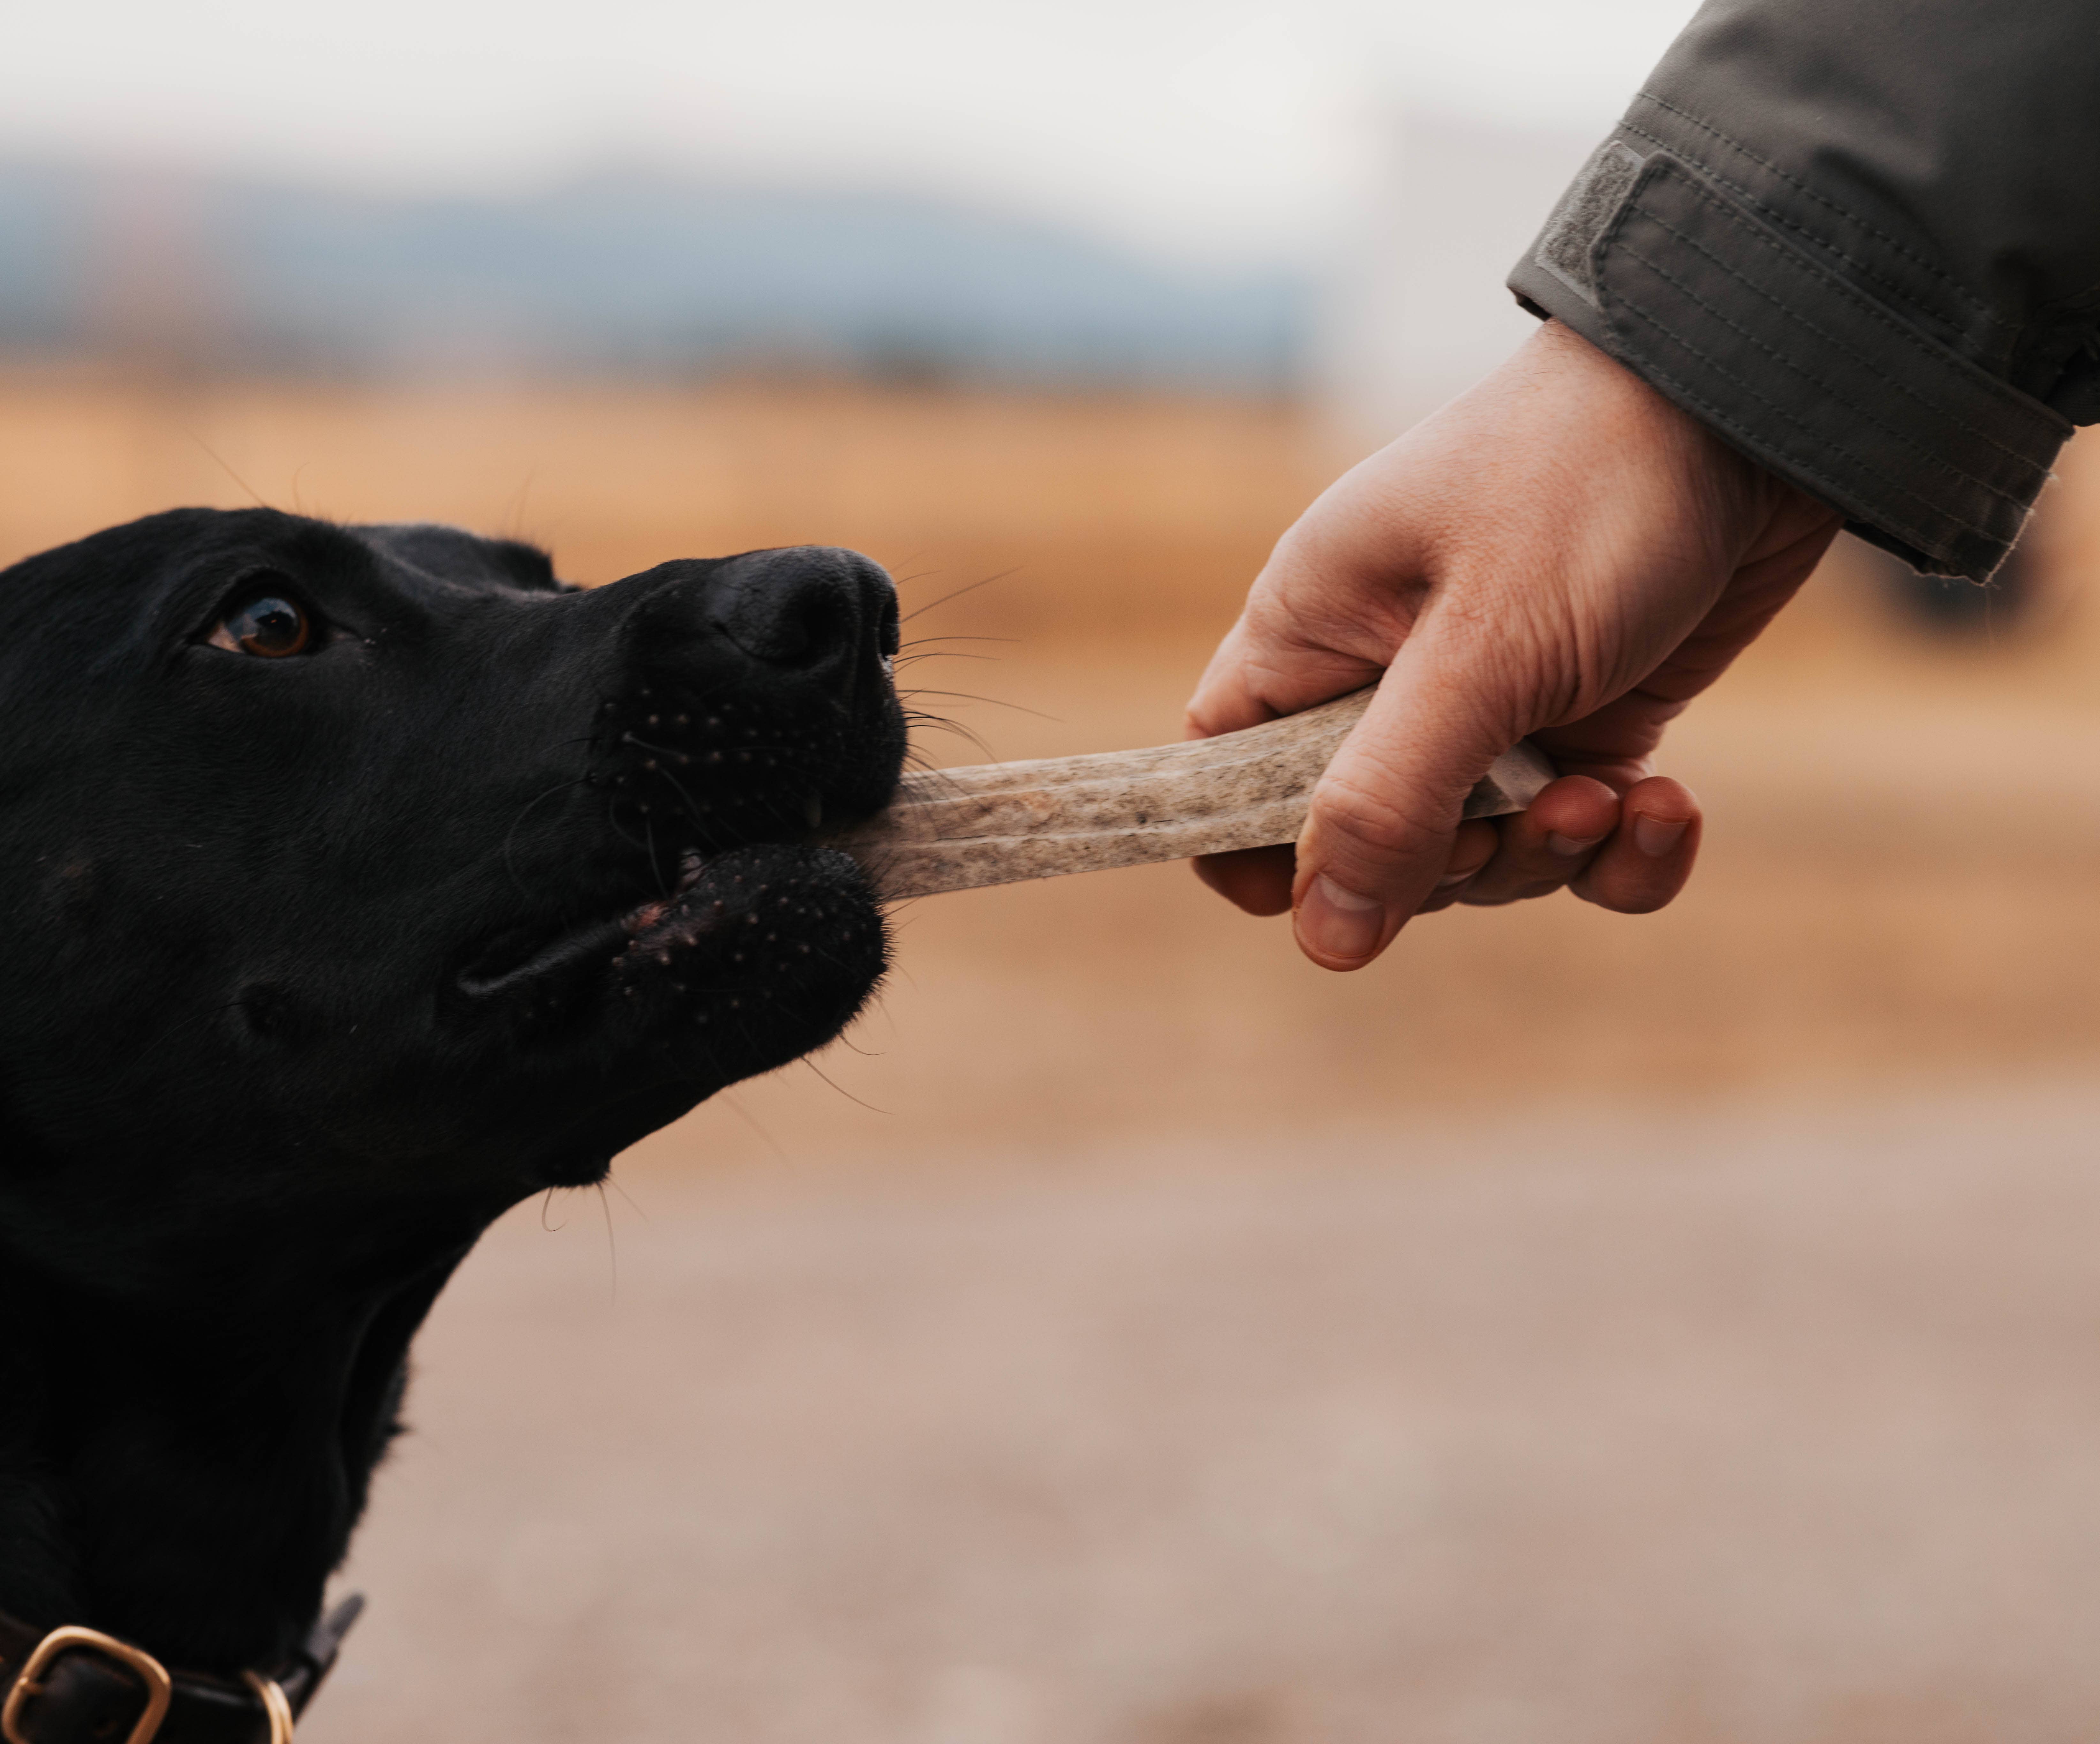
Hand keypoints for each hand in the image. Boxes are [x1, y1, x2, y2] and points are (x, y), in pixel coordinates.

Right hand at [1186, 320, 1842, 969]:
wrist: (1752, 400)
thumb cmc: (1587, 488)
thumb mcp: (1480, 651)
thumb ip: (1389, 799)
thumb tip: (1320, 940)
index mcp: (1314, 632)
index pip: (1229, 777)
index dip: (1261, 853)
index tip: (1340, 893)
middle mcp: (1383, 675)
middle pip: (1368, 842)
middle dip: (1458, 863)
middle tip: (1535, 810)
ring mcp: (1486, 705)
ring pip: (1481, 853)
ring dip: (1551, 853)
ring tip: (1613, 799)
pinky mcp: (1581, 721)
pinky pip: (1575, 838)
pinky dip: (1622, 849)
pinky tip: (1670, 805)